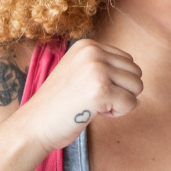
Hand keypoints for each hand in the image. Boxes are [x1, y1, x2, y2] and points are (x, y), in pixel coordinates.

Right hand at [12, 39, 142, 153]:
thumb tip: (136, 72)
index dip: (115, 81)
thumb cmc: (58, 104)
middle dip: (121, 91)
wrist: (34, 125)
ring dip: (120, 102)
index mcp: (87, 45)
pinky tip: (93, 112)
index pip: (127, 61)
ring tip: (93, 105)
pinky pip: (131, 103)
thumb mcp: (79, 71)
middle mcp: (93, 52)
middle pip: (135, 72)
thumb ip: (103, 65)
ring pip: (137, 87)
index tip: (90, 89)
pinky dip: (117, 113)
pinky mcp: (101, 90)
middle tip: (93, 100)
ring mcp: (97, 70)